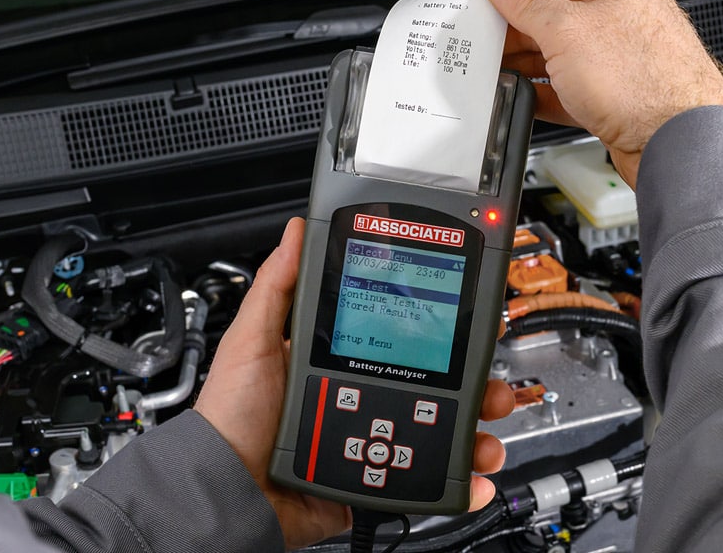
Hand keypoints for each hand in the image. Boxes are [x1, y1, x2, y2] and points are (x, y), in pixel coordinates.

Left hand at [195, 218, 517, 547]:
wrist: (229, 490)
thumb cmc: (231, 417)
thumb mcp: (252, 341)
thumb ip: (278, 287)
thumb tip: (297, 231)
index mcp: (337, 358)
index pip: (401, 338)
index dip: (440, 332)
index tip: (472, 325)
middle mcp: (359, 395)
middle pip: (433, 385)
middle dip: (474, 386)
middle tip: (493, 387)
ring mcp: (369, 437)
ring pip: (439, 433)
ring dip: (475, 433)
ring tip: (488, 437)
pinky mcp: (372, 481)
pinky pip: (422, 480)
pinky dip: (457, 482)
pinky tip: (474, 475)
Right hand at [478, 0, 722, 187]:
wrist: (677, 142)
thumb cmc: (644, 80)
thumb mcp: (565, 30)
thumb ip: (525, 1)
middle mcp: (621, 11)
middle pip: (555, 5)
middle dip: (519, 22)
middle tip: (489, 33)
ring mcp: (618, 55)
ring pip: (560, 48)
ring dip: (528, 59)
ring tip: (500, 67)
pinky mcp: (614, 94)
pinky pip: (569, 86)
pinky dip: (545, 91)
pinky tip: (524, 96)